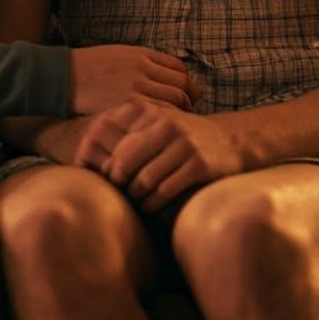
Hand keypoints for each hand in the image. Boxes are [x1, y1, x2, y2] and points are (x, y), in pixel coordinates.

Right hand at [68, 45, 200, 114]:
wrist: (65, 76)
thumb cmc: (89, 67)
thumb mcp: (119, 54)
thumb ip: (142, 63)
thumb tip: (164, 76)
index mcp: (142, 54)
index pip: (179, 67)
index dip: (186, 82)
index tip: (187, 93)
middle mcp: (143, 68)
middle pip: (182, 84)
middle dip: (190, 99)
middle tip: (189, 111)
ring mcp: (137, 86)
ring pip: (176, 99)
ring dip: (182, 112)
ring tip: (177, 123)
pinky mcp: (130, 104)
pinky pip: (160, 112)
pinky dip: (167, 119)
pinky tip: (162, 128)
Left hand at [73, 98, 243, 211]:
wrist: (231, 140)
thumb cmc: (183, 135)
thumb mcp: (158, 120)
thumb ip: (130, 127)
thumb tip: (88, 147)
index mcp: (151, 111)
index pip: (115, 140)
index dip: (104, 163)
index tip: (101, 178)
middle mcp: (167, 125)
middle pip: (125, 162)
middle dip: (117, 182)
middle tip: (116, 194)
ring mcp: (184, 144)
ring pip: (144, 180)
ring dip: (135, 197)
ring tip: (133, 202)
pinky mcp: (199, 165)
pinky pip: (165, 191)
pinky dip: (153, 204)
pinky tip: (150, 208)